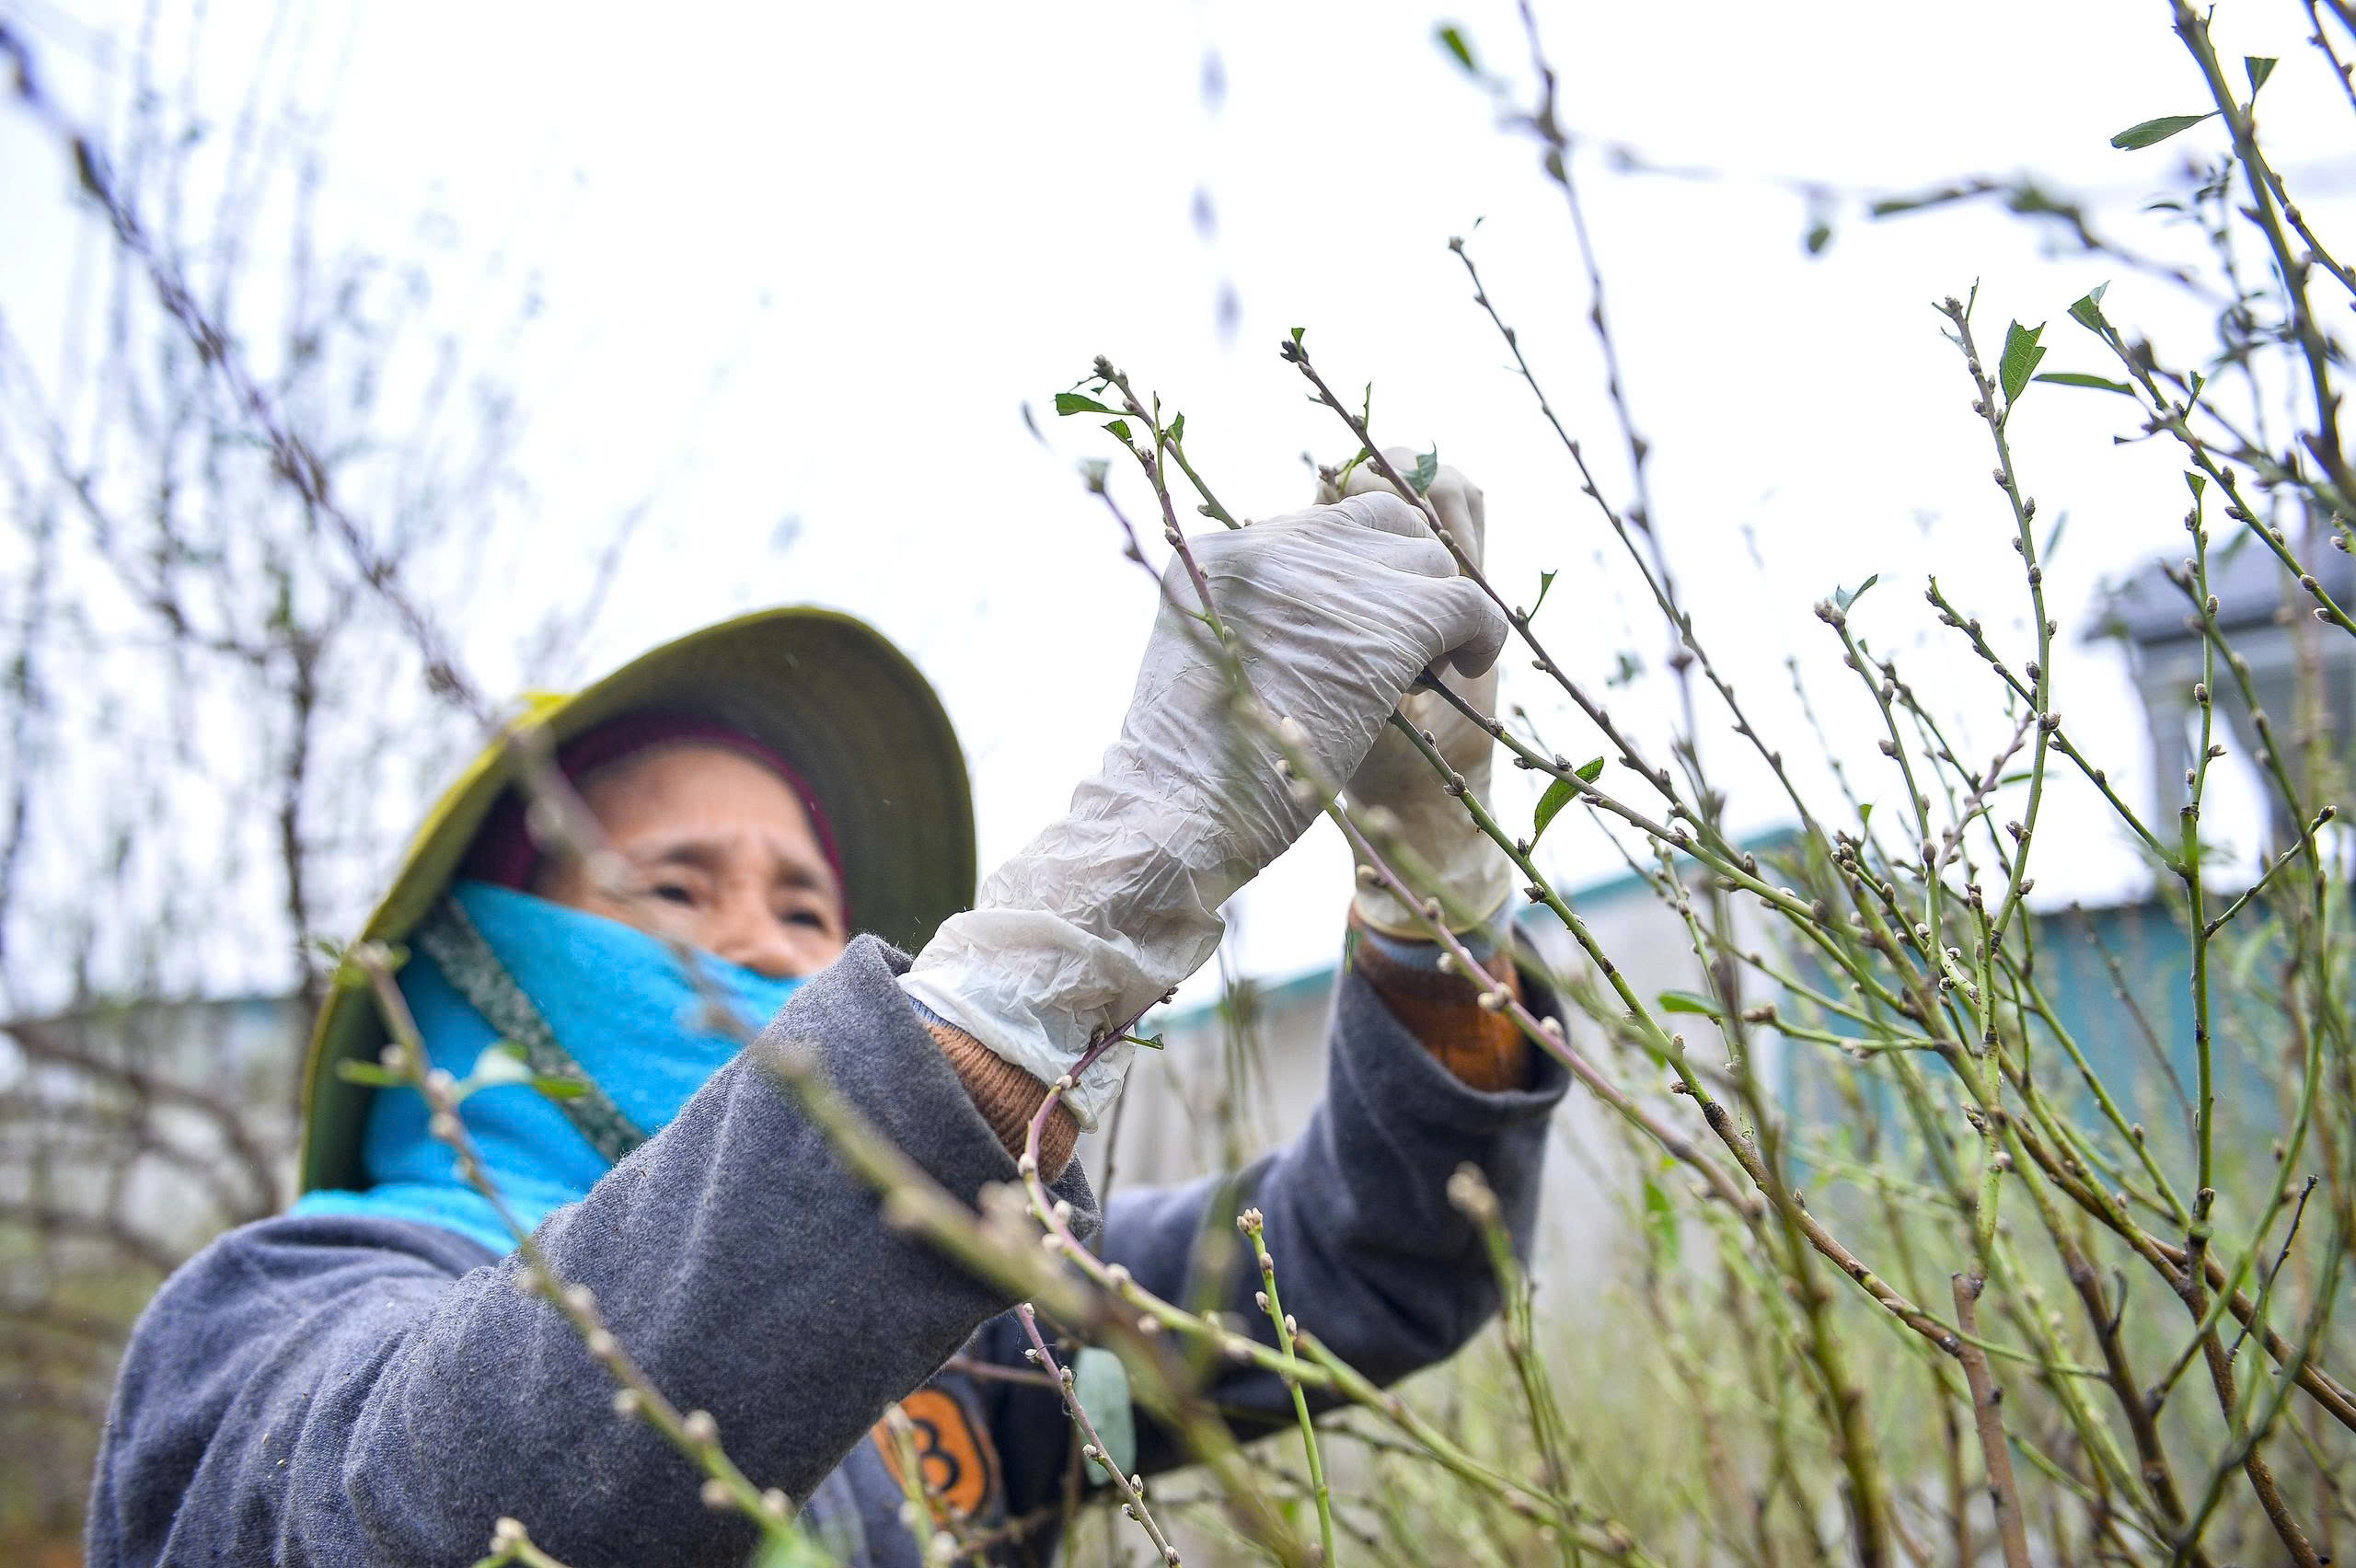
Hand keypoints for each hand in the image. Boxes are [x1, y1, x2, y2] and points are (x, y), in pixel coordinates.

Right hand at [900, 492, 1507, 1121]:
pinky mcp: (1383, 624)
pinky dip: (1482, 633)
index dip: (1360, 570)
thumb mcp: (1206, 663)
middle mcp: (1272, 544)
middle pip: (1386, 523)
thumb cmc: (1187, 772)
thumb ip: (1259, 616)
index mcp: (1221, 551)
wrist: (1177, 811)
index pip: (1326, 520)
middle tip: (1403, 647)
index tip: (1362, 626)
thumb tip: (1327, 614)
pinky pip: (1469, 601)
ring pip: (1431, 562)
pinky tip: (1469, 668)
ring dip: (1438, 614)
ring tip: (1422, 671)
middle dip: (1404, 581)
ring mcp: (1328, 578)